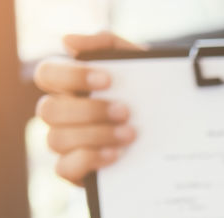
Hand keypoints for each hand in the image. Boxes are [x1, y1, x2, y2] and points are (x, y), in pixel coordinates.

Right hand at [33, 32, 145, 184]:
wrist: (176, 132)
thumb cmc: (148, 94)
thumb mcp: (137, 64)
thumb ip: (106, 44)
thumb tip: (68, 40)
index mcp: (69, 87)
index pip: (47, 74)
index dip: (71, 76)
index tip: (108, 80)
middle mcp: (60, 115)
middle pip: (48, 110)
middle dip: (89, 111)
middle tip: (125, 112)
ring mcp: (64, 144)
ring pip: (56, 139)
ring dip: (95, 135)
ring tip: (130, 134)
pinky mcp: (75, 172)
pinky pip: (63, 169)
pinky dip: (88, 160)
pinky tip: (116, 155)